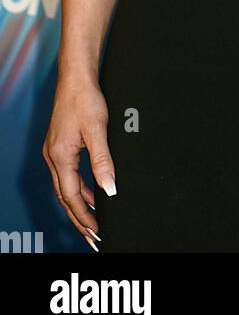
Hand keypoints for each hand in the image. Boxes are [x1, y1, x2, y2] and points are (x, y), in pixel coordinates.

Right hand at [43, 76, 115, 248]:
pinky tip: (93, 190)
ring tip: (95, 219)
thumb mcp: (97, 131)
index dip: (84, 216)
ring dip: (80, 204)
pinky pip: (69, 175)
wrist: (76, 77)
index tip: (96, 232)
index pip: (72, 197)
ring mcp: (55, 152)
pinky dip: (80, 187)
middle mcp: (53, 158)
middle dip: (79, 218)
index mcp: (60, 157)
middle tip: (93, 237)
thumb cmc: (85, 99)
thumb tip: (109, 189)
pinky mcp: (61, 146)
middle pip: (65, 197)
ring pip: (66, 187)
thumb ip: (102, 162)